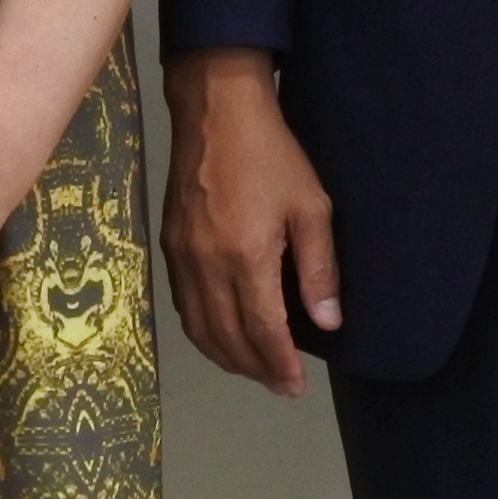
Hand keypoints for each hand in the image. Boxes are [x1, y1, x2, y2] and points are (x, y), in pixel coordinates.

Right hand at [162, 49, 340, 396]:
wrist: (215, 112)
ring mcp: (182, 258)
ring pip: (199, 329)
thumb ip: (319, 270)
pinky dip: (203, 333)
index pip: (263, 331)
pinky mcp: (169, 246)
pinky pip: (184, 306)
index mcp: (246, 257)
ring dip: (227, 358)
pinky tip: (221, 335)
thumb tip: (328, 323)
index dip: (280, 365)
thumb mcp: (311, 207)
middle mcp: (207, 265)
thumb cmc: (272, 155)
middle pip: (228, 339)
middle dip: (255, 370)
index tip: (296, 386)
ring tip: (254, 369)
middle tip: (280, 385)